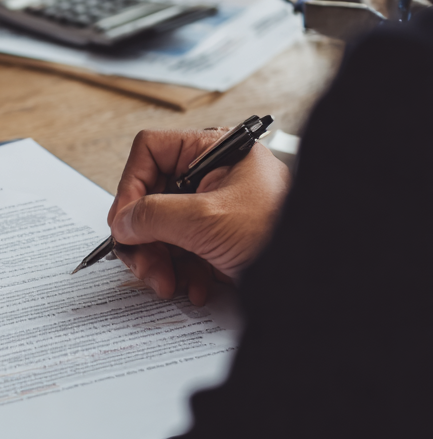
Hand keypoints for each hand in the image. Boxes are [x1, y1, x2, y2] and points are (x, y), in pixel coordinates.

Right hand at [105, 128, 290, 304]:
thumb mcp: (207, 220)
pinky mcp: (218, 240)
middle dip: (144, 236)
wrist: (317, 282)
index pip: (151, 151)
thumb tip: (122, 221)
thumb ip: (154, 215)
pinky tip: (194, 287)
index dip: (131, 185)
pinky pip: (181, 251)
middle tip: (143, 263)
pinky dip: (180, 272)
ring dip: (159, 260)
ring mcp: (214, 210)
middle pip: (151, 196)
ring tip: (168, 283)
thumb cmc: (282, 234)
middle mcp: (212, 176)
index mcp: (215, 152)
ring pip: (161, 229)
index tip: (125, 220)